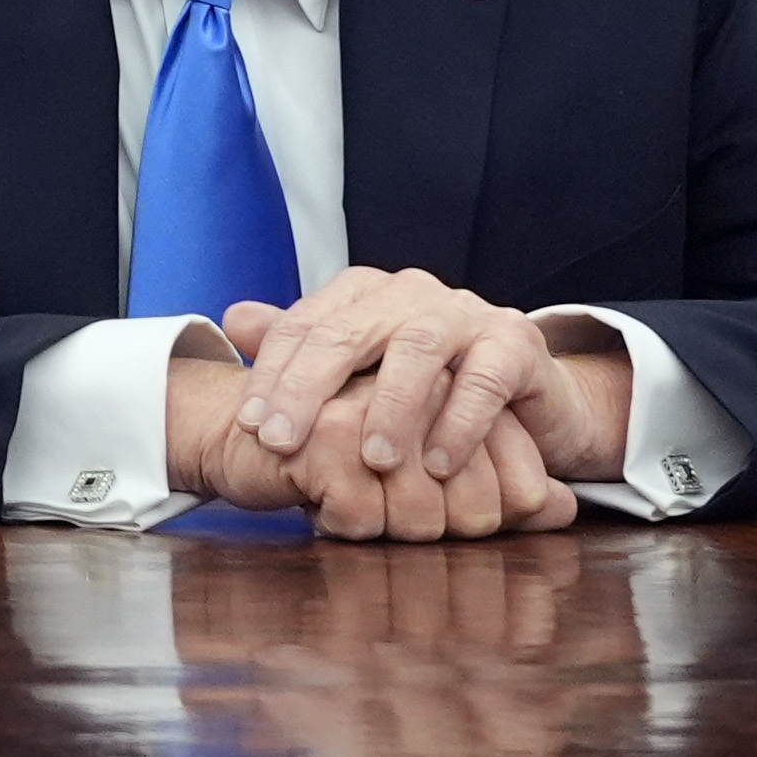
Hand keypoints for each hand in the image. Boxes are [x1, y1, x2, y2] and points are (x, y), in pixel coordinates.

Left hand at [226, 268, 628, 501]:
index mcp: (364, 293)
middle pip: (348, 332)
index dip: (271, 373)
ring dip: (391, 408)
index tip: (247, 425)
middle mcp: (411, 292)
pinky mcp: (517, 343)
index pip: (304, 324)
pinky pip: (485, 379)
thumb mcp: (362, 374)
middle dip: (309, 389)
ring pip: (417, 349)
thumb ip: (302, 348)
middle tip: (281, 442)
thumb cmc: (428, 389)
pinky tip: (438, 464)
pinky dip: (460, 422)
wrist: (524, 400)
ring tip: (371, 460)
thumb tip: (232, 320)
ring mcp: (466, 313)